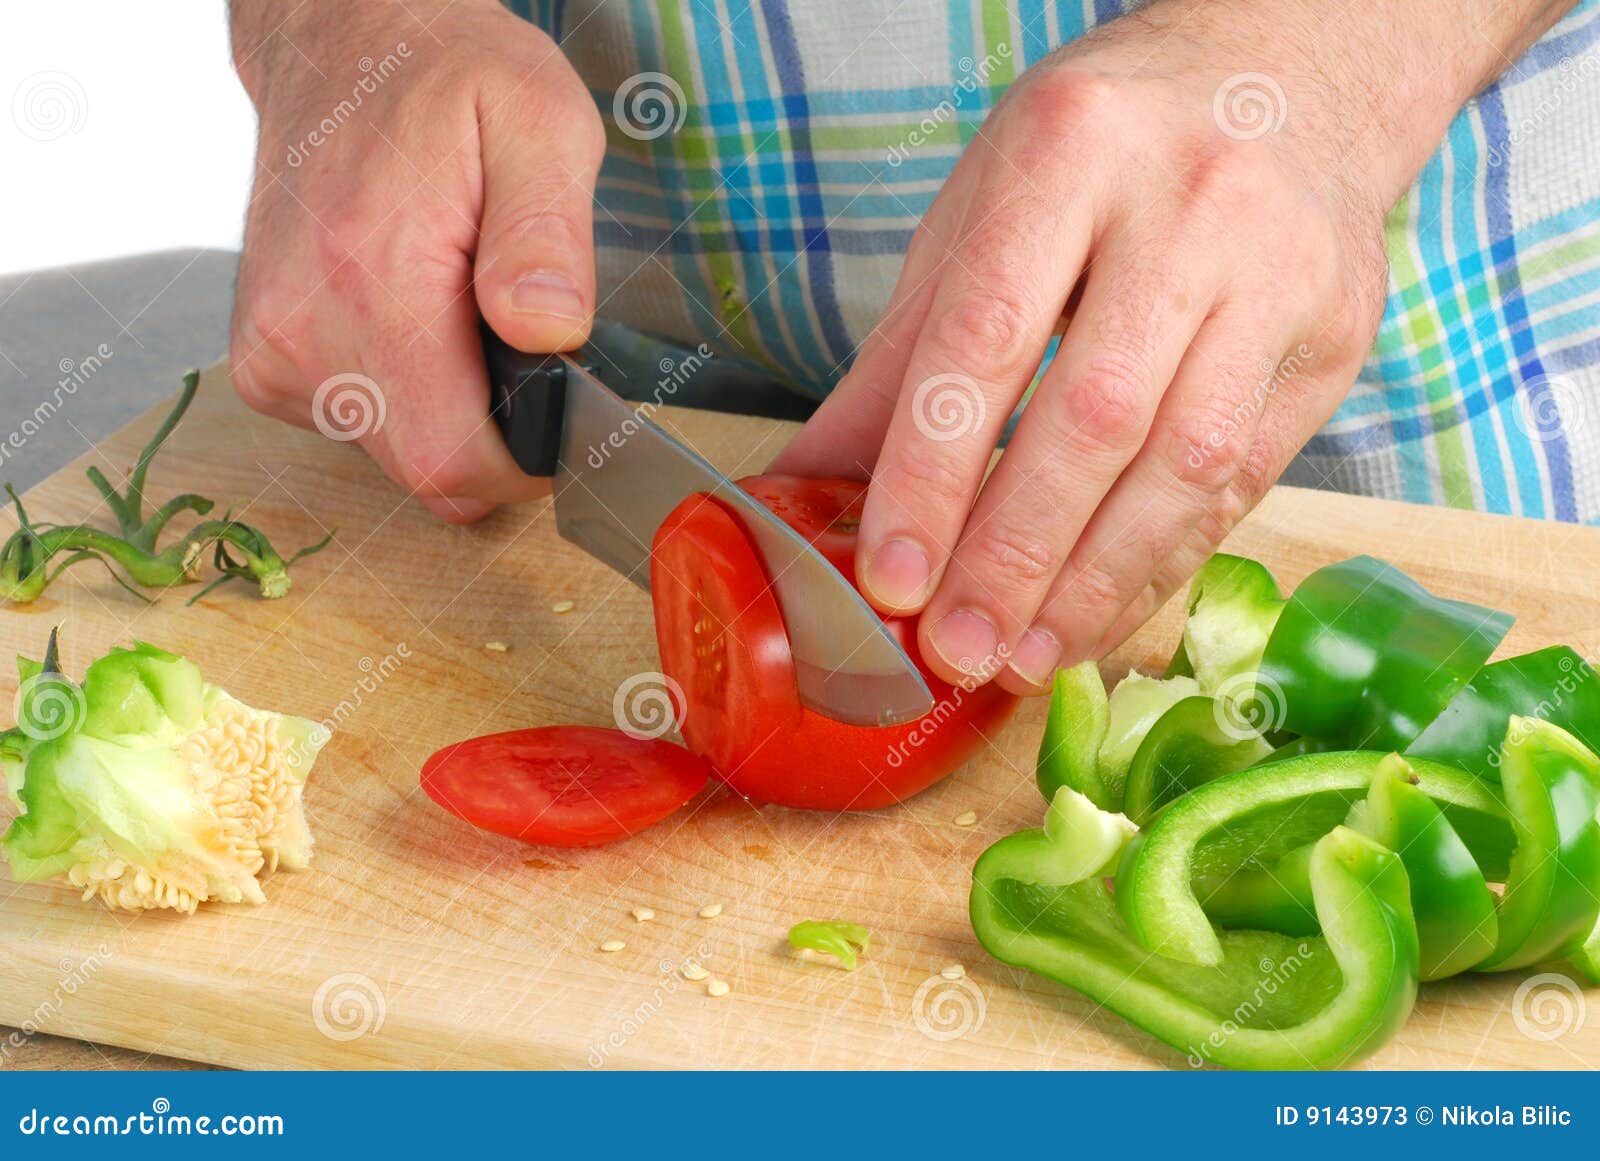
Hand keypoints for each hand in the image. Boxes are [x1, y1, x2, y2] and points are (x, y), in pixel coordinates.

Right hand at [228, 0, 602, 521]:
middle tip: (519, 342)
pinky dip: (405, 395)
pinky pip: (358, 426)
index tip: (562, 414)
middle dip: (493, 432)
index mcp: (372, 278)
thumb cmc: (448, 80)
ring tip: (460, 309)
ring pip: (395, 453)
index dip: (524, 464)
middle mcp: (303, 327)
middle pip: (427, 469)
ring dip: (449, 409)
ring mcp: (273, 350)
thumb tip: (549, 330)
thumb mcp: (540, 124)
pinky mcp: (263, 361)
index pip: (452, 459)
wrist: (344, 45)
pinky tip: (413, 318)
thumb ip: (547, 236)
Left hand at [775, 0, 1544, 693]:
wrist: (1286, 80)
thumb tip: (799, 492)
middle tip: (956, 649)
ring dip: (1096, 583)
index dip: (934, 472)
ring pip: (1187, 463)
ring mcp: (1280, 271)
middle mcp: (1190, 203)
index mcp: (1070, 149)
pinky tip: (1096, 615)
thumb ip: (898, 363)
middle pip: (1096, 413)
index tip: (893, 579)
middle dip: (1016, 553)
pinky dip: (1159, 564)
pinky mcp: (1334, 338)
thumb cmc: (1101, 153)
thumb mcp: (977, 219)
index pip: (986, 336)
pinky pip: (1242, 482)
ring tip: (1020, 658)